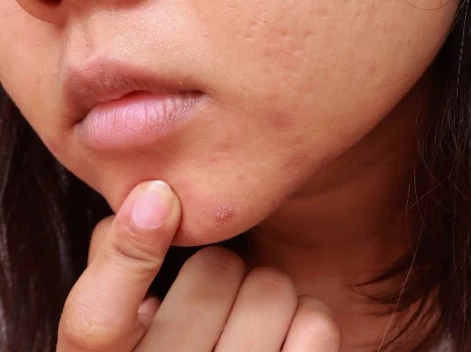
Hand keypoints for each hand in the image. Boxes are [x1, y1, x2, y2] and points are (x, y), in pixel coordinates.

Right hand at [57, 181, 340, 350]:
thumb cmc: (171, 340)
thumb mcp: (120, 313)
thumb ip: (114, 262)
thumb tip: (149, 198)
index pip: (95, 322)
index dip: (127, 253)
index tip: (159, 195)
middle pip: (213, 272)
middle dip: (222, 263)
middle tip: (216, 288)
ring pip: (270, 290)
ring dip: (266, 287)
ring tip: (249, 313)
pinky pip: (314, 325)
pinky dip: (306, 315)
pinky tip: (285, 330)